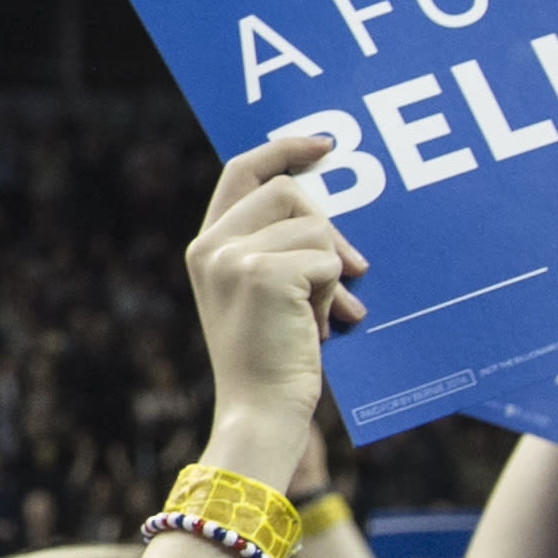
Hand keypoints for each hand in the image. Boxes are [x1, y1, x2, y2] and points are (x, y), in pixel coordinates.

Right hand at [182, 133, 366, 492]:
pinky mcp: (264, 274)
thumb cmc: (270, 361)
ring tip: (322, 315)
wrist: (260, 412)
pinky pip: (326, 260)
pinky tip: (320, 328)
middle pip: (288, 192)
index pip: (242, 170)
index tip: (324, 145)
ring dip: (331, 272)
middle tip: (352, 269)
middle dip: (329, 228)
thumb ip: (276, 250)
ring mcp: (234, 257)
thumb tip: (329, 219)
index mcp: (206, 247)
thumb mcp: (262, 296)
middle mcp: (211, 246)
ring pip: (315, 227)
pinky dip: (334, 294)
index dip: (284, 149)